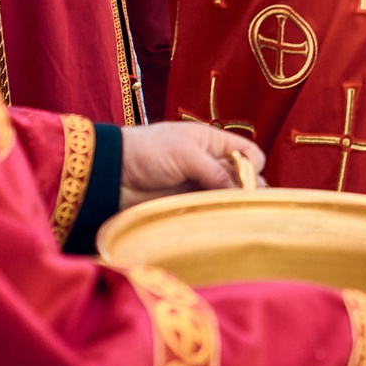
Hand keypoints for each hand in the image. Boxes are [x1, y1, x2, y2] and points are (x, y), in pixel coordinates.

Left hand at [117, 122, 263, 208]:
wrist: (112, 173)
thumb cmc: (148, 151)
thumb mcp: (185, 153)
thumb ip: (216, 171)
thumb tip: (242, 191)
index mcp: (213, 141)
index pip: (248, 153)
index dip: (252, 167)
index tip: (245, 182)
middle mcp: (210, 163)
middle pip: (242, 178)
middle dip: (247, 190)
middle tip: (244, 205)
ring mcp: (199, 185)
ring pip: (227, 197)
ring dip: (232, 206)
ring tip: (234, 217)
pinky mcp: (187, 204)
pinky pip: (210, 211)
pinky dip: (216, 216)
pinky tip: (219, 224)